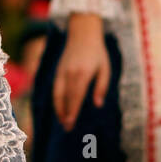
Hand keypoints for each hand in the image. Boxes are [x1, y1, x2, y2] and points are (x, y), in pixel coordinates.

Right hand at [52, 13, 109, 130]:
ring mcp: (62, 71)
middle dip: (66, 114)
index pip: (75, 97)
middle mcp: (70, 73)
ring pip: (57, 94)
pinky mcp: (58, 69)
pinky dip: (55, 99)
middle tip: (67, 128)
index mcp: (83, 74)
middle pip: (66, 98)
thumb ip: (101, 87)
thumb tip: (98, 104)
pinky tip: (59, 107)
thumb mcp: (105, 68)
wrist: (82, 33)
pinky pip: (54, 87)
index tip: (70, 124)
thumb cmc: (97, 52)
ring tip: (62, 121)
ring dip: (59, 108)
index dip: (72, 112)